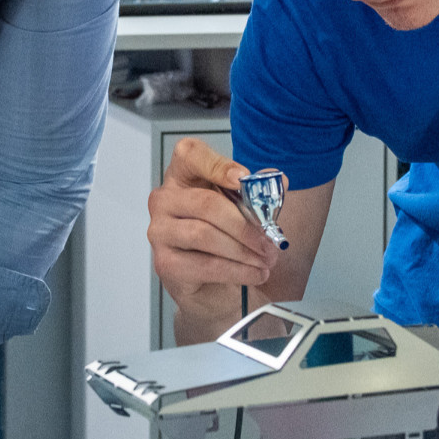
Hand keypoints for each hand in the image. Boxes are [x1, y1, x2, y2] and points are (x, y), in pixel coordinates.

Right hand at [147, 138, 280, 331]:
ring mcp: (160, 231)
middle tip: (270, 239)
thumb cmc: (226, 236)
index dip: (217, 165)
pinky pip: (205, 265)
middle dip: (245, 224)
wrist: (214, 284)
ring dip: (243, 250)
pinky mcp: (165, 262)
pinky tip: (255, 273)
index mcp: (183, 175)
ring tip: (267, 259)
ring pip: (204, 235)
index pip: (190, 155)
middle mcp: (165, 199)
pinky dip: (237, 271)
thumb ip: (258, 191)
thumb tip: (278, 180)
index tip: (243, 178)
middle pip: (206, 203)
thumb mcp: (245, 207)